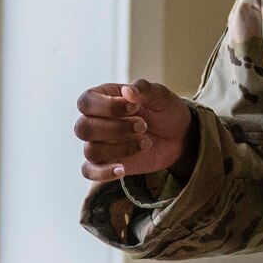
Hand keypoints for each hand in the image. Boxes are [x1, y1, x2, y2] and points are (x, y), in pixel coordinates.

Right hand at [76, 78, 195, 182]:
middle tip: (144, 126)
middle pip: (83, 128)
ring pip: (91, 151)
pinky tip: (122, 169)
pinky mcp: (107, 163)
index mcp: (103, 97)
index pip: (86, 102)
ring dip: (120, 148)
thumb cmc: (165, 111)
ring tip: (146, 142)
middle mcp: (96, 120)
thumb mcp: (161, 96)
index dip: (106, 107)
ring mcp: (100, 143)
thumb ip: (144, 89)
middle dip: (115, 129)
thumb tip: (127, 91)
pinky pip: (89, 171)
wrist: (179, 137)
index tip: (134, 107)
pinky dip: (102, 173)